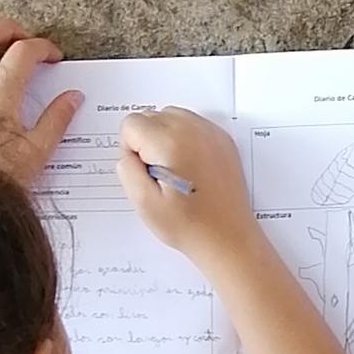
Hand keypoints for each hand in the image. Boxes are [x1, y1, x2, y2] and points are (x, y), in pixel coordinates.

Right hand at [116, 107, 262, 273]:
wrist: (227, 238)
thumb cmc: (187, 225)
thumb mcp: (143, 202)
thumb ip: (126, 168)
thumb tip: (129, 152)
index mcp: (170, 142)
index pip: (131, 123)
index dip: (130, 150)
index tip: (145, 173)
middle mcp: (193, 129)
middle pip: (151, 115)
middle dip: (147, 141)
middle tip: (161, 175)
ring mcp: (211, 133)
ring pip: (172, 115)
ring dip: (165, 136)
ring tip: (175, 170)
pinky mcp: (223, 140)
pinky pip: (193, 123)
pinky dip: (185, 137)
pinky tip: (190, 166)